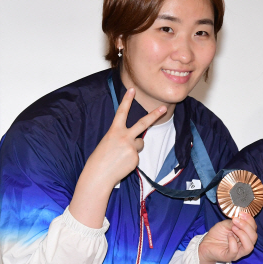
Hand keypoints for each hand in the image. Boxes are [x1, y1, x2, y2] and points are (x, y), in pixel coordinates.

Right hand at [69, 88, 165, 227]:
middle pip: (143, 123)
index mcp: (114, 131)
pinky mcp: (135, 157)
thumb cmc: (101, 158)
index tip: (132, 89)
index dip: (127, 100)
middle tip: (164, 108)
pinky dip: (132, 158)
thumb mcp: (108, 142)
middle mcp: (124, 136)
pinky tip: (122, 163)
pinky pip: (138, 155)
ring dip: (134, 148)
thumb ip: (122, 137)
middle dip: (154, 115)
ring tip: (121, 156)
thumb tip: (137, 139)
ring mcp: (131, 146)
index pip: (121, 112)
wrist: (98, 174)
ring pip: (140, 143)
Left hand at [198, 212, 257, 263]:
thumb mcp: (226, 224)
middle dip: (246, 226)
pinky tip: (228, 235)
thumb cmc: (217, 234)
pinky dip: (232, 241)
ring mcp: (238, 252)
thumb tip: (240, 219)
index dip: (250, 220)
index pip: (254, 229)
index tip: (242, 214)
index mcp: (245, 236)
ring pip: (249, 247)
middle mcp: (244, 245)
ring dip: (243, 235)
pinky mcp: (230, 257)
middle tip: (236, 220)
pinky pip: (235, 251)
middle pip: (254, 237)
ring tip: (233, 228)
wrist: (206, 243)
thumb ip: (234, 222)